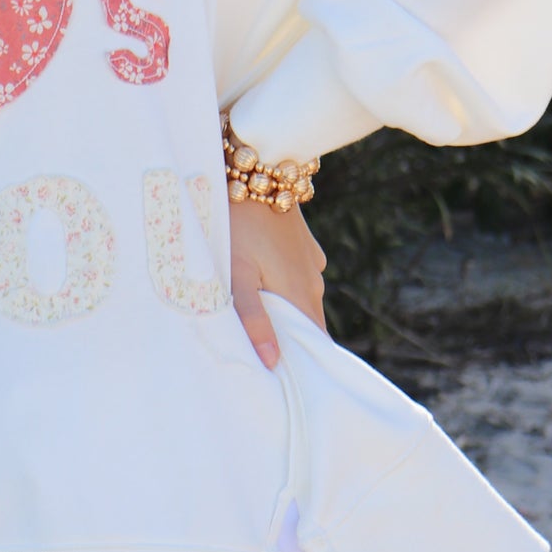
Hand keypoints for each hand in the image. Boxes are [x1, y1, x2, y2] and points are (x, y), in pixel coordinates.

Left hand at [228, 197, 325, 368]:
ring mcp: (311, 260)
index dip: (303, 364)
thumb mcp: (238, 275)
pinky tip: (259, 283)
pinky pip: (296, 275)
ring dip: (284, 311)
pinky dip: (282, 285)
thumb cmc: (238, 225)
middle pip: (307, 323)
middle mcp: (314, 280)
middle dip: (290, 340)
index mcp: (301, 295)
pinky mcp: (304, 244)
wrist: (256, 170)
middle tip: (263, 356)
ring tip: (256, 321)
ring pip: (300, 297)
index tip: (287, 382)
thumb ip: (254, 319)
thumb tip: (272, 363)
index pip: (313, 344)